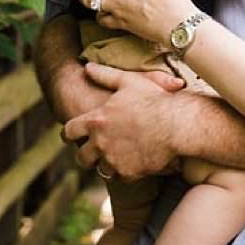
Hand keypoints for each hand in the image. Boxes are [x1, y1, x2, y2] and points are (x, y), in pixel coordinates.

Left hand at [64, 62, 187, 178]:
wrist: (176, 124)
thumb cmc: (153, 100)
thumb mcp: (128, 82)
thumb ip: (105, 75)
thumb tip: (87, 68)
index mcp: (96, 121)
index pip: (69, 131)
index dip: (69, 133)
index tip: (71, 135)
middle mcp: (100, 143)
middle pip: (82, 157)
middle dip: (86, 155)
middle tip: (94, 152)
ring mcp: (113, 160)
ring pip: (101, 169)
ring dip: (107, 164)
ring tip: (117, 157)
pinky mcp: (128, 173)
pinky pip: (121, 176)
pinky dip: (126, 171)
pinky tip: (135, 162)